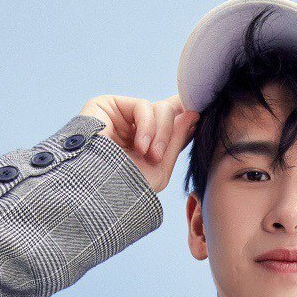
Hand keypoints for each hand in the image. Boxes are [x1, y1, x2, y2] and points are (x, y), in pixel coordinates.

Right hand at [79, 94, 199, 192]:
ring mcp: (123, 116)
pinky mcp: (108, 104)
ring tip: (150, 155)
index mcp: (148, 142)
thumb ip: (177, 141)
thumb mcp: (160, 168)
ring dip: (160, 134)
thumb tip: (193, 113)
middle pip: (171, 114)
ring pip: (160, 108)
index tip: (200, 120)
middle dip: (170, 134)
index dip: (187, 120)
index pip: (174, 123)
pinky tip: (140, 146)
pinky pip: (143, 105)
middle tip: (158, 156)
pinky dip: (147, 125)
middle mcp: (136, 127)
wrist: (96, 192)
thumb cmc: (126, 188)